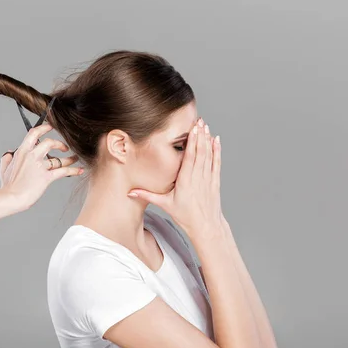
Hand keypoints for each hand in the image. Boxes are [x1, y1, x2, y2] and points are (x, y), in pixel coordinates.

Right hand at [0, 123, 82, 210]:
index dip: (44, 128)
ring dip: (70, 158)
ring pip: (59, 159)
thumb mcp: (4, 168)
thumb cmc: (8, 185)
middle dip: (59, 143)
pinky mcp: (47, 177)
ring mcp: (40, 166)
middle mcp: (32, 156)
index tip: (50, 127)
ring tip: (75, 158)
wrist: (11, 197)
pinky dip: (73, 170)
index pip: (34, 133)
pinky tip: (80, 170)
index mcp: (22, 152)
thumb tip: (10, 153)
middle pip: (49, 143)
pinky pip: (63, 171)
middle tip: (64, 147)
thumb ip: (7, 159)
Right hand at [128, 118, 223, 237]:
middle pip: (200, 153)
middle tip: (199, 121)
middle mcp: (198, 178)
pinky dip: (217, 150)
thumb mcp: (165, 205)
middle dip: (200, 136)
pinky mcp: (214, 181)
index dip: (192, 143)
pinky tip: (216, 140)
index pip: (190, 158)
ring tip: (205, 126)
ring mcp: (208, 179)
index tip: (192, 130)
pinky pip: (216, 162)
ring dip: (207, 140)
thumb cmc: (186, 216)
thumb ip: (147, 196)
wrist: (206, 226)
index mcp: (186, 182)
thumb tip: (130, 193)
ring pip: (208, 155)